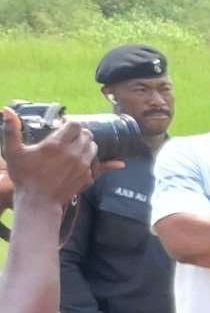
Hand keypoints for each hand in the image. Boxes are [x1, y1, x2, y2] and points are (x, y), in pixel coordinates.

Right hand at [0, 108, 114, 208]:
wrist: (38, 202)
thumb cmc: (24, 176)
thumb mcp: (12, 152)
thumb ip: (11, 130)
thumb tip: (7, 110)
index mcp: (57, 144)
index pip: (75, 125)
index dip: (71, 123)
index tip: (64, 126)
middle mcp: (74, 153)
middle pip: (87, 135)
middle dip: (79, 133)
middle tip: (70, 137)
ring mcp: (83, 166)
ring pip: (93, 148)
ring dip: (86, 145)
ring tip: (76, 147)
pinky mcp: (88, 178)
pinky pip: (97, 165)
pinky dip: (92, 161)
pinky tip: (85, 161)